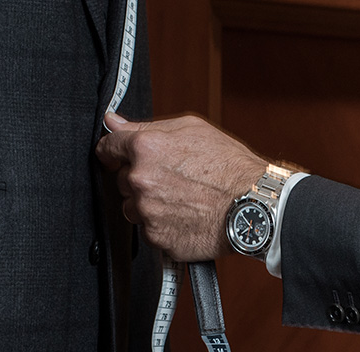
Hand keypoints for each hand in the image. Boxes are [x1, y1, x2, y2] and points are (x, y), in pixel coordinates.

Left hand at [95, 112, 268, 261]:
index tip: (115, 156)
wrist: (252, 205)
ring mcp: (147, 212)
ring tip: (181, 198)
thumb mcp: (191, 129)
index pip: (107, 148)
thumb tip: (113, 121)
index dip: (112, 151)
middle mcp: (140, 180)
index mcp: (145, 148)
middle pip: (121, 180)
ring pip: (133, 207)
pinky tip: (185, 215)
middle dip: (140, 178)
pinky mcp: (156, 237)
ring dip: (149, 204)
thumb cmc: (229, 166)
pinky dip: (162, 224)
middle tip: (172, 178)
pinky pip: (149, 229)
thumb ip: (145, 126)